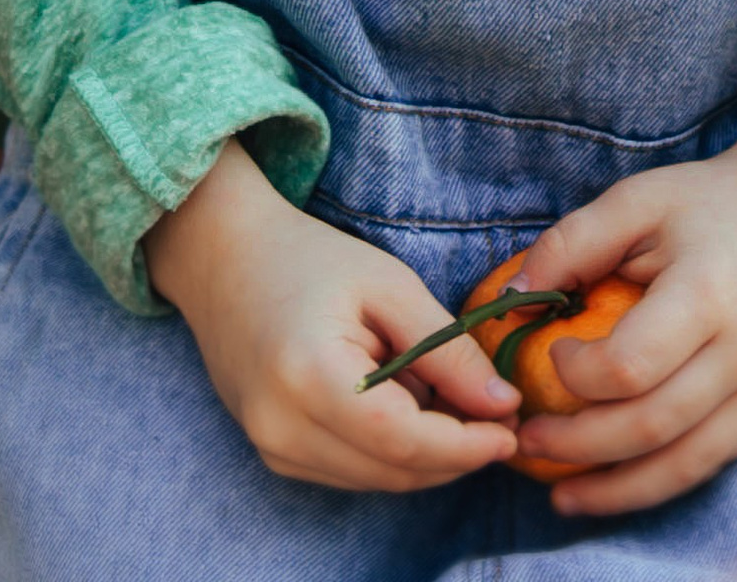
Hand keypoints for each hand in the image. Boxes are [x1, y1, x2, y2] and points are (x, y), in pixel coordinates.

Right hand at [146, 140, 522, 494]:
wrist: (224, 259)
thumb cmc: (309, 259)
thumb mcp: (388, 285)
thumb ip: (446, 348)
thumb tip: (503, 404)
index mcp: (309, 377)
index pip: (404, 440)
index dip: (465, 445)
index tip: (512, 428)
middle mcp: (282, 428)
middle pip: (394, 470)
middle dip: (455, 453)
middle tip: (498, 417)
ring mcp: (273, 448)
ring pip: (377, 479)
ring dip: (426, 455)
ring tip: (451, 400)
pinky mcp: (275, 454)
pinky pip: (352, 471)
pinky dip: (391, 451)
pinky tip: (407, 406)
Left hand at [501, 24, 736, 519]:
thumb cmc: (714, 199)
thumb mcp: (640, 200)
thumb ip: (573, 243)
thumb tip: (513, 299)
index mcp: (706, 296)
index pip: (629, 367)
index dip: (576, 375)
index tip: (549, 353)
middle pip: (650, 427)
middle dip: (578, 447)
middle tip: (528, 442)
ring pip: (684, 464)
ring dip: (617, 489)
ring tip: (563, 496)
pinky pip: (712, 461)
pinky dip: (661, 481)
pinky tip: (620, 484)